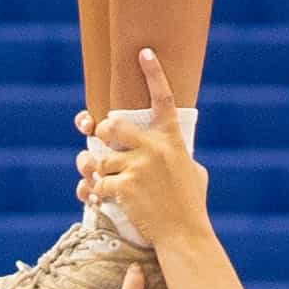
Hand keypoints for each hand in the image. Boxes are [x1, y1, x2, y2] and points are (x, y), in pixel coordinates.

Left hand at [82, 51, 207, 252]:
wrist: (185, 235)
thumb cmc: (191, 205)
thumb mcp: (193, 172)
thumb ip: (177, 155)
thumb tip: (173, 150)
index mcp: (172, 140)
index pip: (164, 99)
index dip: (154, 73)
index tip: (144, 52)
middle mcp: (154, 148)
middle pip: (114, 125)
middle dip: (102, 132)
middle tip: (102, 140)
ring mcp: (139, 167)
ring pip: (101, 159)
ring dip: (97, 171)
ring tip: (103, 181)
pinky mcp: (125, 187)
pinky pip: (99, 183)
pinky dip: (95, 193)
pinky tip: (101, 200)